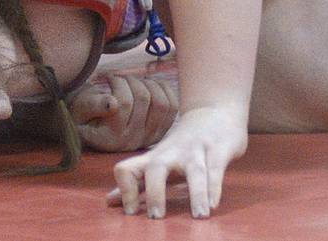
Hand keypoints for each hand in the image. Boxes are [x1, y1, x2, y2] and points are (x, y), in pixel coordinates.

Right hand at [70, 71, 179, 151]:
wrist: (92, 126)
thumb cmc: (83, 113)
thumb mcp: (80, 108)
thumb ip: (93, 105)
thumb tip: (112, 104)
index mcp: (109, 139)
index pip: (123, 104)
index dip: (117, 83)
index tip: (108, 76)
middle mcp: (131, 142)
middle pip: (143, 99)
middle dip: (132, 80)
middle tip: (120, 77)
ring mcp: (148, 138)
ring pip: (161, 102)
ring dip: (149, 84)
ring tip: (134, 82)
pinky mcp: (159, 132)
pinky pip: (172, 107)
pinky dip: (164, 90)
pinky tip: (149, 84)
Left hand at [109, 105, 246, 218]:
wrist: (214, 110)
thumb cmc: (182, 144)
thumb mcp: (158, 160)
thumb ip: (136, 182)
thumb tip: (109, 202)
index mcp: (154, 157)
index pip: (127, 168)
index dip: (124, 190)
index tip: (131, 212)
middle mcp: (172, 152)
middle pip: (157, 167)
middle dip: (155, 192)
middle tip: (156, 217)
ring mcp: (197, 150)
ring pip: (195, 170)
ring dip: (196, 193)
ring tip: (199, 215)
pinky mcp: (218, 149)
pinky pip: (216, 169)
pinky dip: (214, 187)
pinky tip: (213, 205)